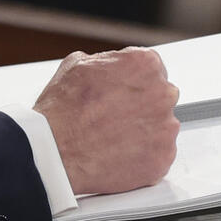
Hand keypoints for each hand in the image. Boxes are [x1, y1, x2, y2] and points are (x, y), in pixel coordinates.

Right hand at [33, 47, 179, 195]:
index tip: (121, 91)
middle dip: (141, 105)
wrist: (55, 150)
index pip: (152, 68)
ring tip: (112, 137)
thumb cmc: (62, 110)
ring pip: (161, 127)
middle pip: (160, 97)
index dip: (132, 81)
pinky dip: (142, 155)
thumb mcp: (76, 65)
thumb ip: (105, 62)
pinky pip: (159, 154)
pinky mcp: (163, 158)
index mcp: (144, 65)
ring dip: (143, 131)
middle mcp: (162, 94)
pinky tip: (118, 153)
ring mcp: (165, 128)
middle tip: (113, 115)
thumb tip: (108, 68)